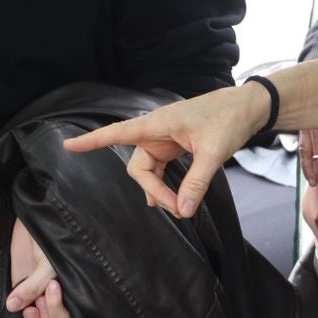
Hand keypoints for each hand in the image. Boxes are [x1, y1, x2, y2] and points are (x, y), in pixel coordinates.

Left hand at [5, 218, 70, 317]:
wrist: (38, 226)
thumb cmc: (52, 241)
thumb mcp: (47, 262)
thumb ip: (33, 285)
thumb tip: (14, 307)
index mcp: (78, 297)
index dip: (59, 313)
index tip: (51, 289)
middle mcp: (65, 306)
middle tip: (39, 300)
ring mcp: (49, 309)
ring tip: (28, 308)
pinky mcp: (33, 306)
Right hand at [63, 84, 267, 218]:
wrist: (248, 107)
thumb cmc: (228, 119)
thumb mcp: (214, 152)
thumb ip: (196, 182)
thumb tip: (182, 210)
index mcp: (158, 124)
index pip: (117, 133)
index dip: (93, 142)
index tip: (69, 146)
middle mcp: (156, 131)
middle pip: (138, 167)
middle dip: (154, 190)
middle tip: (179, 210)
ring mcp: (165, 139)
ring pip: (149, 171)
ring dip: (160, 190)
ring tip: (180, 208)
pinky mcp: (175, 145)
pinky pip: (161, 169)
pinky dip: (166, 185)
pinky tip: (174, 200)